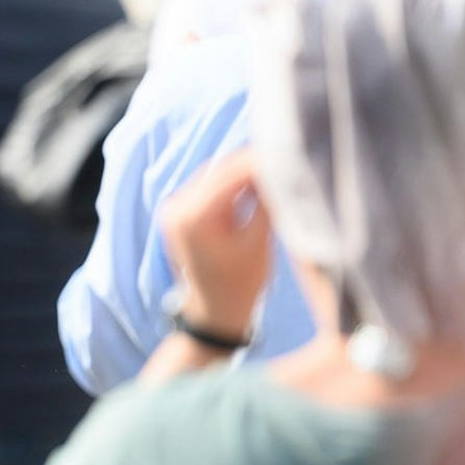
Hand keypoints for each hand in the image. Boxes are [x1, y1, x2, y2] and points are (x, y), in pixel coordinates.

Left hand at [160, 151, 271, 337]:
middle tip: (288, 159)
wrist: (214, 313)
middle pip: (221, 170)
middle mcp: (175, 207)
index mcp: (192, 217)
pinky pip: (209, 186)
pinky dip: (232, 184)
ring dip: (244, 172)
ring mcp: (173, 208)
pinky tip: (257, 185)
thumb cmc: (240, 285)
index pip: (231, 172)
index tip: (291, 152)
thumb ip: (267, 202)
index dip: (261, 160)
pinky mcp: (180, 211)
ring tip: (275, 171)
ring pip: (216, 174)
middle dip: (253, 164)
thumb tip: (282, 167)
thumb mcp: (259, 242)